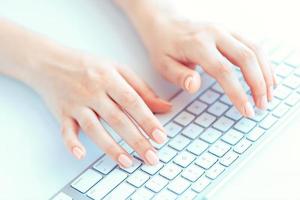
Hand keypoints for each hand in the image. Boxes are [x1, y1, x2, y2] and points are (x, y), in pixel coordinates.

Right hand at [32, 52, 170, 166]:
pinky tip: (81, 155)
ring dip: (111, 147)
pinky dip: (72, 143)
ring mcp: (76, 104)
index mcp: (109, 78)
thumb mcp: (117, 69)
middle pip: (117, 118)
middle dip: (136, 140)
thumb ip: (141, 88)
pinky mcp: (62, 113)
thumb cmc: (88, 65)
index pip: (132, 101)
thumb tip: (166, 107)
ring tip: (127, 162)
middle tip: (151, 157)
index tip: (161, 137)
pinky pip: (66, 130)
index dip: (147, 119)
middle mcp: (93, 91)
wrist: (49, 62)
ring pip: (94, 128)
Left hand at [141, 17, 275, 116]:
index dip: (238, 92)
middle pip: (246, 57)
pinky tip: (267, 77)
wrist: (166, 24)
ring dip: (266, 73)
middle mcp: (215, 34)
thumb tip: (194, 86)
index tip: (247, 110)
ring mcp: (225, 30)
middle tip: (262, 105)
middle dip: (258, 84)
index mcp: (197, 44)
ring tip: (268, 95)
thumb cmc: (164, 47)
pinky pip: (254, 45)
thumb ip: (179, 76)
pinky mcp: (231, 31)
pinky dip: (264, 62)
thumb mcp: (163, 65)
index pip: (223, 71)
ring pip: (255, 49)